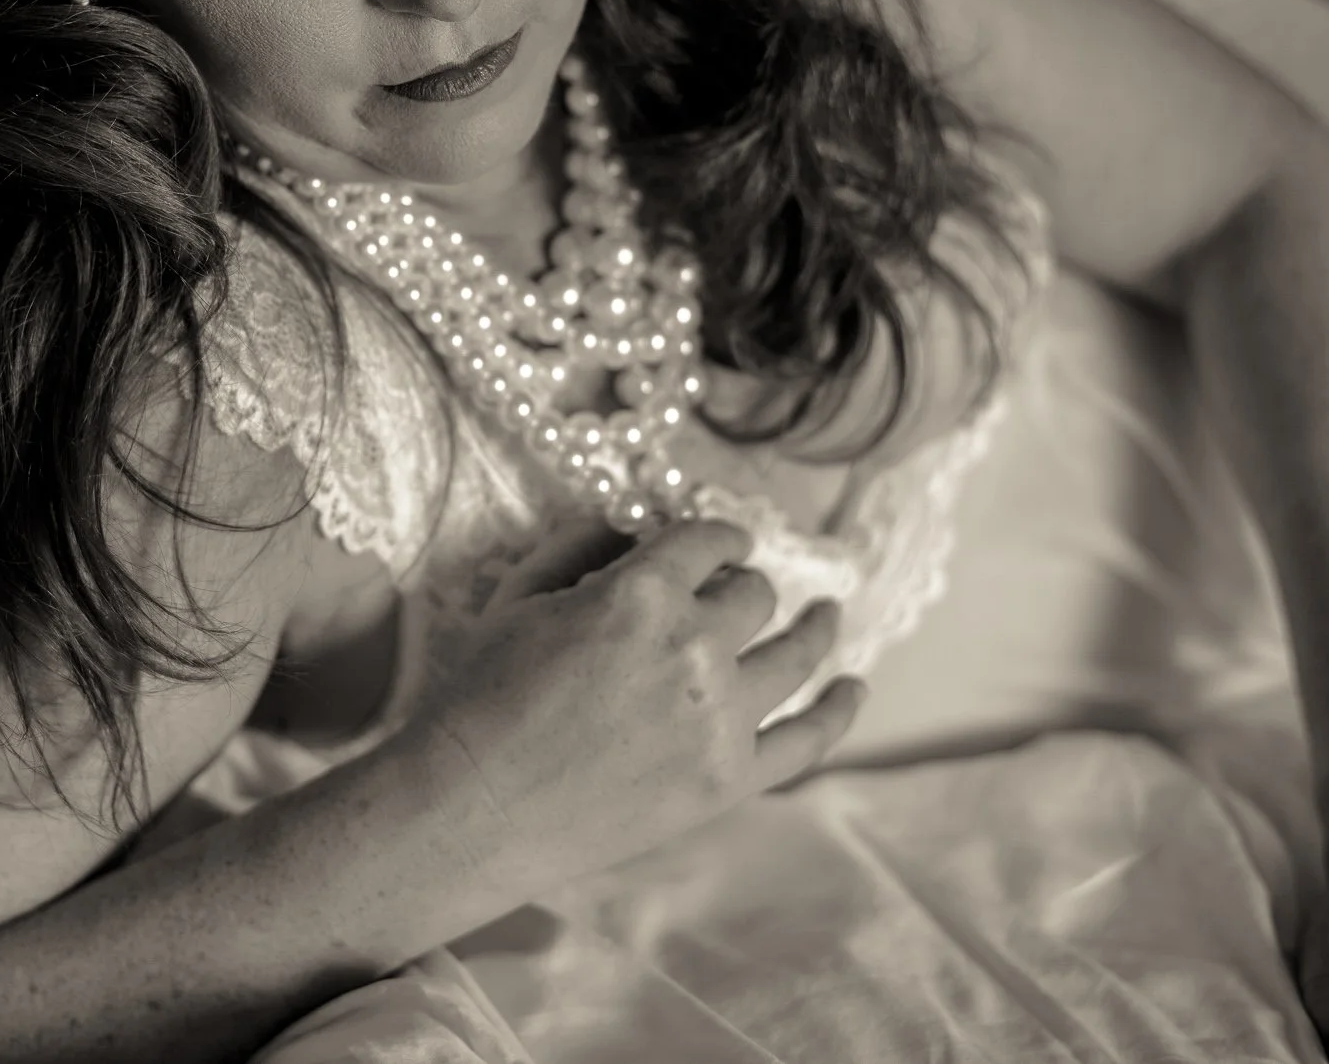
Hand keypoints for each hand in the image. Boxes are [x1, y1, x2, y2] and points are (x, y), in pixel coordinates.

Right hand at [397, 517, 863, 895]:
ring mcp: (721, 718)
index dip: (715, 535)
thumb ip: (584, 545)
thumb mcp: (520, 596)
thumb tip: (638, 524)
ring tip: (827, 617)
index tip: (716, 542)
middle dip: (741, 583)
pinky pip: (810, 738)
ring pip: (795, 652)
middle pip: (754, 594)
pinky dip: (840, 709)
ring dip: (815, 626)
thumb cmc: (482, 694)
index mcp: (641, 592)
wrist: (474, 805)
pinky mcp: (731, 779)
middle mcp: (695, 646)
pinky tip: (854, 687)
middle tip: (732, 591)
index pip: (708, 539)